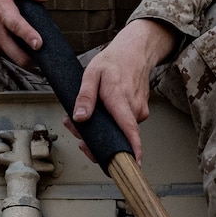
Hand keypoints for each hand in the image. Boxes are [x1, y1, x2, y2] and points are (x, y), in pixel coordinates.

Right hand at [0, 0, 47, 66]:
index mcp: (2, 11)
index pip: (16, 26)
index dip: (28, 36)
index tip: (39, 44)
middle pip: (17, 55)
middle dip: (32, 60)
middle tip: (43, 56)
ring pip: (14, 59)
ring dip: (24, 55)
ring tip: (26, 44)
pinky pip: (6, 56)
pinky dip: (13, 52)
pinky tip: (12, 41)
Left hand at [70, 18, 174, 161]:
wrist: (135, 52)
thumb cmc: (114, 62)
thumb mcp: (92, 74)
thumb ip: (85, 97)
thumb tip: (80, 119)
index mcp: (120, 99)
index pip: (128, 129)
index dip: (131, 149)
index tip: (132, 164)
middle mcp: (134, 109)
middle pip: (116, 135)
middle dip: (94, 138)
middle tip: (76, 128)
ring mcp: (139, 112)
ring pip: (118, 130)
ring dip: (101, 128)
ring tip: (84, 115)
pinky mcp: (139, 112)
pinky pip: (123, 124)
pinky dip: (110, 122)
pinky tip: (99, 112)